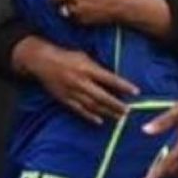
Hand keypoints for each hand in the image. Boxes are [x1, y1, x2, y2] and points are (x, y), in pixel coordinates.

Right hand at [12, 37, 134, 124]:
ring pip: (92, 105)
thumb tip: (113, 78)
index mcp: (86, 68)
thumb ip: (97, 67)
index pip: (109, 79)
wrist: (41, 61)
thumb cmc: (65, 56)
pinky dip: (90, 116)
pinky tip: (100, 121)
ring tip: (119, 117)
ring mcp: (71, 91)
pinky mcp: (64, 98)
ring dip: (107, 112)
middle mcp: (80, 81)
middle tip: (129, 111)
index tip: (136, 92)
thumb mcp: (83, 56)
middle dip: (116, 104)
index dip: (124, 86)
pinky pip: (79, 110)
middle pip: (102, 96)